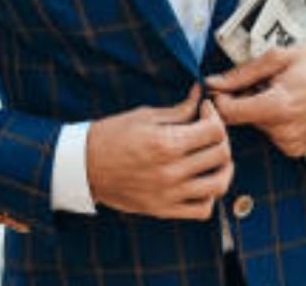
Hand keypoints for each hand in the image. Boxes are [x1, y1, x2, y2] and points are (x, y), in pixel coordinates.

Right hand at [86, 84, 232, 219]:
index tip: (206, 111)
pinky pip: (202, 209)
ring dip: (223, 168)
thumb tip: (201, 95)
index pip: (216, 130)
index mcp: (166, 143)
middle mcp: (171, 171)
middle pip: (221, 154)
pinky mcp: (163, 210)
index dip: (216, 116)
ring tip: (213, 157)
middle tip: (209, 130)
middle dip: (221, 137)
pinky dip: (209, 195)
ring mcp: (168, 194)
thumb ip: (179, 109)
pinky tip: (200, 180)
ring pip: (219, 184)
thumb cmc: (111, 135)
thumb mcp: (145, 115)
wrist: (82, 167)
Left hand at [207, 46, 305, 157]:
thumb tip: (213, 83)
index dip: (219, 99)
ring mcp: (292, 144)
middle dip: (244, 101)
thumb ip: (242, 73)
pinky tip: (290, 107)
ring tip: (281, 93)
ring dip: (260, 111)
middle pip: (241, 120)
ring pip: (256, 127)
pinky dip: (274, 121)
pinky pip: (272, 135)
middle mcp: (284, 132)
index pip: (227, 113)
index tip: (222, 88)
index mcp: (278, 107)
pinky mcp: (297, 150)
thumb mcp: (279, 58)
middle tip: (263, 84)